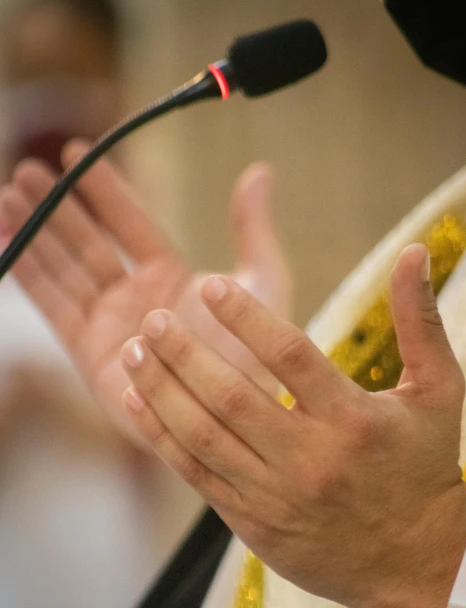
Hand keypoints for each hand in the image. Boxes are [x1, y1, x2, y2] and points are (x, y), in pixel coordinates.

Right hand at [0, 141, 290, 439]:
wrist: (238, 420)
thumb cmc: (260, 357)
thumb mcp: (263, 284)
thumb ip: (254, 229)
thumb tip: (260, 171)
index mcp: (172, 278)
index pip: (131, 223)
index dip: (105, 189)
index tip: (78, 153)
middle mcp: (136, 299)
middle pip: (89, 242)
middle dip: (59, 207)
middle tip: (30, 169)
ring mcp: (111, 326)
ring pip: (65, 269)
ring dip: (36, 232)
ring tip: (9, 194)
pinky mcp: (92, 355)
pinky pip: (54, 306)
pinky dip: (30, 274)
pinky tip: (8, 239)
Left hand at [119, 244, 465, 607]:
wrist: (415, 564)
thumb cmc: (425, 469)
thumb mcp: (439, 392)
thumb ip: (421, 322)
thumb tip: (415, 252)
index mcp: (354, 420)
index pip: (290, 356)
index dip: (245, 317)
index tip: (208, 286)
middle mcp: (310, 459)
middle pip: (231, 397)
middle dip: (183, 353)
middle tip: (153, 318)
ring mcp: (276, 496)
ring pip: (203, 436)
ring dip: (161, 390)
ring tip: (133, 350)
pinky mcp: (253, 523)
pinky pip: (197, 475)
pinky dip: (162, 436)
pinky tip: (134, 401)